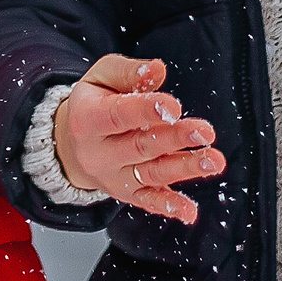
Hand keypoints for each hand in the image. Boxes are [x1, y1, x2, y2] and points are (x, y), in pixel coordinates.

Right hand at [51, 54, 223, 224]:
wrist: (70, 144)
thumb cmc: (92, 103)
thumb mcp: (100, 78)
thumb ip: (128, 73)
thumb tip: (158, 70)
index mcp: (87, 119)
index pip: (117, 115)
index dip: (145, 111)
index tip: (173, 106)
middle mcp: (99, 153)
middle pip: (140, 147)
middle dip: (175, 139)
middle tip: (203, 132)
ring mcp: (113, 177)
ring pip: (151, 174)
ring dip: (184, 169)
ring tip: (212, 161)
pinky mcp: (126, 193)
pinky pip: (148, 201)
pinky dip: (169, 206)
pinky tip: (189, 210)